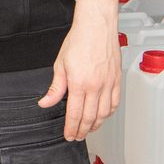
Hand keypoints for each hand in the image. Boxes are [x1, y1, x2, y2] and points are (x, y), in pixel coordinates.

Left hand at [40, 16, 121, 142]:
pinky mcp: (117, 80)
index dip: (71, 128)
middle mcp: (96, 87)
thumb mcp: (60, 65)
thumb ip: (55, 88)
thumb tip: (46, 102)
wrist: (96, 27)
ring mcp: (109, 84)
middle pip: (90, 117)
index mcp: (79, 84)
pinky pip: (115, 103)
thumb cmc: (79, 41)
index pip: (75, 114)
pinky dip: (109, 113)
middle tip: (77, 136)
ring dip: (96, 125)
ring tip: (89, 129)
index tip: (69, 135)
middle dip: (83, 130)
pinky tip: (103, 115)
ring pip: (104, 113)